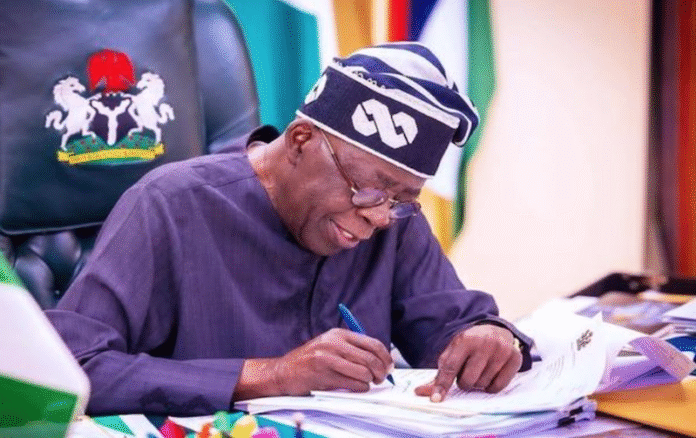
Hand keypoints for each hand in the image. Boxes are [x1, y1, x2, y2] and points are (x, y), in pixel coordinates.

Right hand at [233, 328, 392, 399]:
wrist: (284, 371)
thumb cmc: (311, 360)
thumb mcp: (331, 345)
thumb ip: (353, 348)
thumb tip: (381, 359)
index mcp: (338, 334)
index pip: (372, 343)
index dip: (385, 356)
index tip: (389, 366)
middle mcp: (333, 343)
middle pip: (370, 358)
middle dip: (381, 371)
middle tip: (381, 378)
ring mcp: (328, 358)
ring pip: (364, 372)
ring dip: (370, 381)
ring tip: (366, 382)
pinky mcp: (324, 375)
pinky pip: (353, 384)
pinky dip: (360, 388)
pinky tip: (355, 387)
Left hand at [415, 324, 521, 401]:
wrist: (494, 330)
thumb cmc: (469, 345)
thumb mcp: (452, 352)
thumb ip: (439, 373)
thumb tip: (421, 392)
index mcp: (465, 339)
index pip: (451, 367)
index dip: (442, 384)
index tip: (436, 399)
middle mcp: (485, 343)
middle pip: (467, 380)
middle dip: (464, 381)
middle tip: (467, 371)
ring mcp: (502, 350)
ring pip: (483, 385)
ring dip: (478, 383)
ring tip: (479, 370)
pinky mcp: (515, 358)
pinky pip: (498, 386)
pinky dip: (491, 386)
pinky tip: (490, 374)